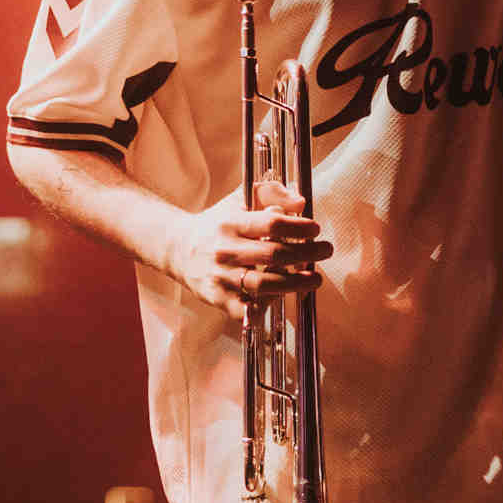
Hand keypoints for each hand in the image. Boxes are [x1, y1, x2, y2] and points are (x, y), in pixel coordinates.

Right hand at [172, 179, 331, 319]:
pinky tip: (282, 297)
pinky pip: (246, 310)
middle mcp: (225, 250)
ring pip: (264, 285)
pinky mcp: (217, 299)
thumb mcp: (239, 200)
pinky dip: (267, 306)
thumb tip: (300, 202)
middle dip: (307, 254)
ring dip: (296, 284)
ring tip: (315, 279)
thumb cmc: (218, 223)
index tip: (315, 228)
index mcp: (231, 223)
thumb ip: (270, 193)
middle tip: (325, 250)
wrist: (177, 248)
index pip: (272, 224)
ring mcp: (220, 277)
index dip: (299, 227)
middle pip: (274, 255)